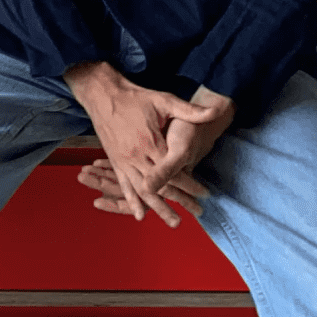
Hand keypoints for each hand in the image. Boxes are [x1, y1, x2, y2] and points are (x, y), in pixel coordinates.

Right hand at [64, 63, 233, 226]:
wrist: (103, 95)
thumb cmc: (135, 98)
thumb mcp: (163, 100)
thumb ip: (189, 110)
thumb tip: (214, 112)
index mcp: (151, 143)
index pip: (174, 170)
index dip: (191, 184)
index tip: (204, 194)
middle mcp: (136, 156)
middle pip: (160, 185)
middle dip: (180, 200)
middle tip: (197, 213)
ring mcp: (124, 160)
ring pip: (143, 190)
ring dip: (158, 207)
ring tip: (173, 221)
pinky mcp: (115, 161)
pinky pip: (124, 185)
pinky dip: (131, 201)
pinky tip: (139, 215)